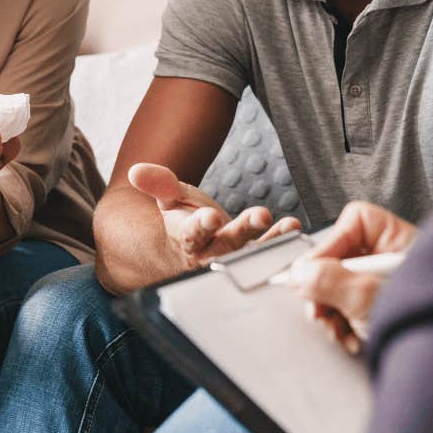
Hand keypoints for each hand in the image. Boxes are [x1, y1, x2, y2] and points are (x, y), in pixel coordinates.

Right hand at [128, 162, 300, 271]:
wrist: (191, 250)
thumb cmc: (182, 218)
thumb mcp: (170, 199)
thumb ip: (158, 184)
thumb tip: (136, 171)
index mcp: (185, 238)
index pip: (191, 233)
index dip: (201, 226)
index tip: (211, 216)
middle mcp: (209, 254)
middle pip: (226, 245)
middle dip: (243, 231)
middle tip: (260, 214)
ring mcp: (234, 261)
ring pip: (251, 254)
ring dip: (271, 241)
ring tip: (287, 226)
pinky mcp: (254, 261)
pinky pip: (269, 255)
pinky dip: (283, 245)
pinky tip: (295, 230)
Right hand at [286, 201, 416, 352]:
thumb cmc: (429, 327)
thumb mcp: (367, 299)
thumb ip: (329, 280)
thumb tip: (298, 273)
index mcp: (400, 239)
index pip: (355, 222)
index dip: (327, 246)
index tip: (309, 271)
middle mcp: (394, 257)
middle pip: (343, 256)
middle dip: (325, 288)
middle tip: (317, 309)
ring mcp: (388, 283)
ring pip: (343, 284)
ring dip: (332, 311)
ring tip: (335, 330)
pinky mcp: (383, 308)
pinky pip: (351, 305)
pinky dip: (344, 324)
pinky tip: (349, 338)